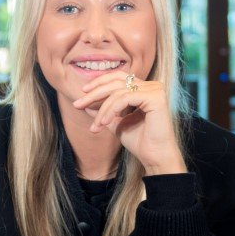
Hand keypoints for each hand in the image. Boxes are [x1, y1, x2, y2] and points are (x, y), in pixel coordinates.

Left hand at [71, 71, 186, 174]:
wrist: (154, 158)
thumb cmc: (140, 142)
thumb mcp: (116, 124)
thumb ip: (105, 113)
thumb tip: (87, 106)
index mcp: (144, 89)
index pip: (118, 77)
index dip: (99, 83)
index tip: (81, 95)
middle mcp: (151, 86)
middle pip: (116, 81)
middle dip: (94, 93)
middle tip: (78, 104)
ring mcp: (155, 90)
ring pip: (118, 91)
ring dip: (102, 108)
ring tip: (96, 125)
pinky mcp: (156, 97)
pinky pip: (125, 98)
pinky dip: (111, 110)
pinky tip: (104, 123)